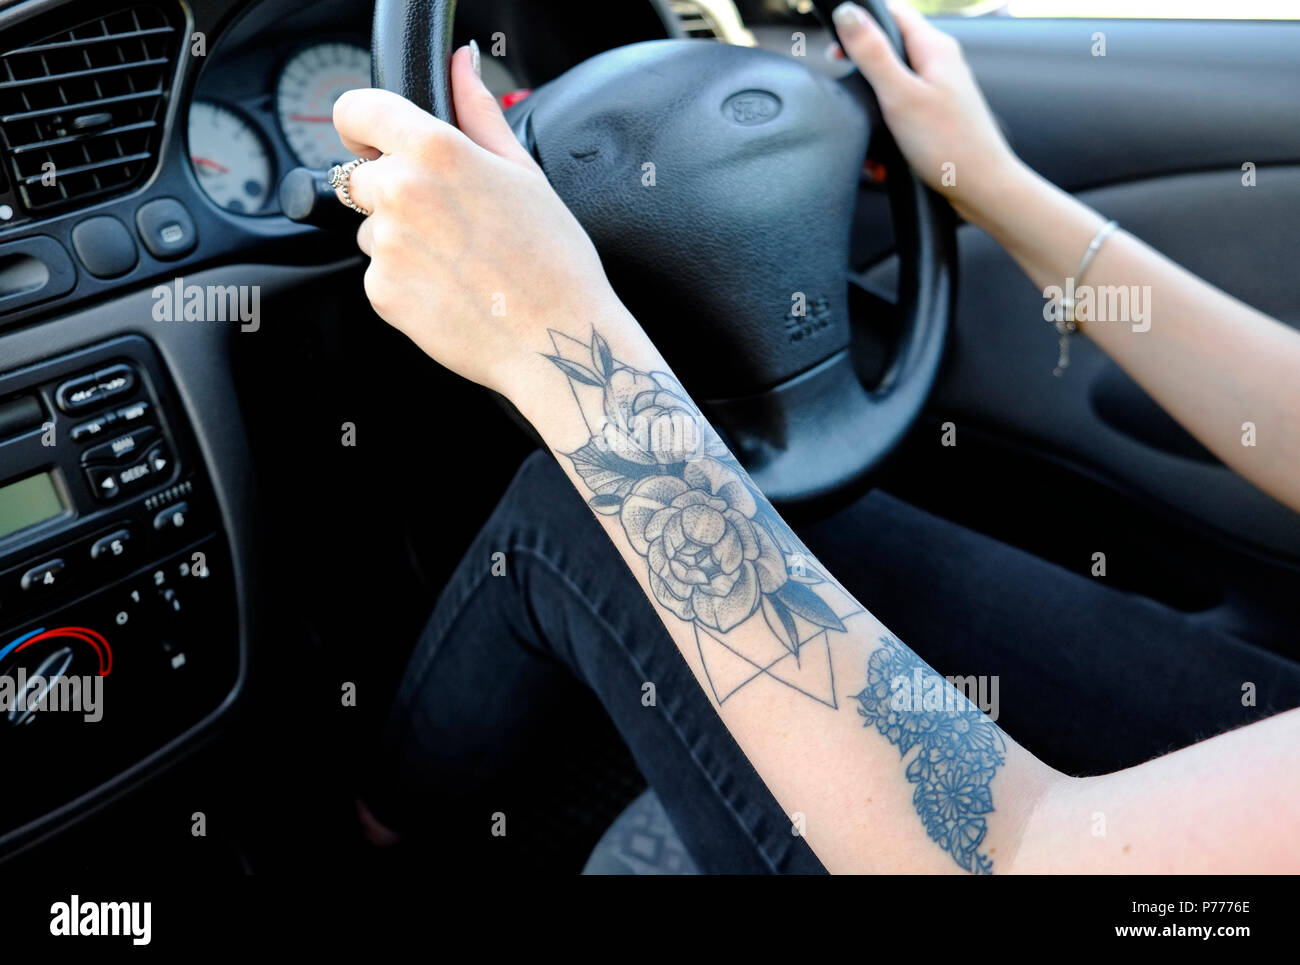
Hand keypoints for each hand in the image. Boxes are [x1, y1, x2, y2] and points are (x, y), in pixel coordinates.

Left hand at [332, 44, 623, 392]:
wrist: (556, 341)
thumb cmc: (554, 261)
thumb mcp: (524, 172)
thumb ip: (480, 112)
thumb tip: (462, 66)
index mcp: (435, 149)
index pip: (356, 110)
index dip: (363, 126)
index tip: (376, 143)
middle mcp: (401, 191)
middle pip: (362, 177)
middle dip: (395, 193)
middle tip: (452, 223)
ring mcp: (387, 245)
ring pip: (372, 230)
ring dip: (403, 241)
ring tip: (461, 263)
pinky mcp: (381, 291)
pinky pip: (380, 274)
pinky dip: (407, 282)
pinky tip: (453, 290)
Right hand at [832, 1, 1026, 226]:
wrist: (982, 188)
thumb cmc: (949, 145)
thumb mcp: (900, 94)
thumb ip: (872, 53)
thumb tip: (847, 13)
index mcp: (935, 48)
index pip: (892, 13)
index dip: (861, 21)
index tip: (837, 41)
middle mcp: (941, 63)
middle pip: (891, 48)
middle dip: (863, 70)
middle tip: (847, 87)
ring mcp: (941, 90)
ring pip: (894, 84)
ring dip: (874, 107)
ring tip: (867, 128)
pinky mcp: (938, 116)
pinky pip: (903, 112)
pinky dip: (887, 129)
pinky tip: (882, 154)